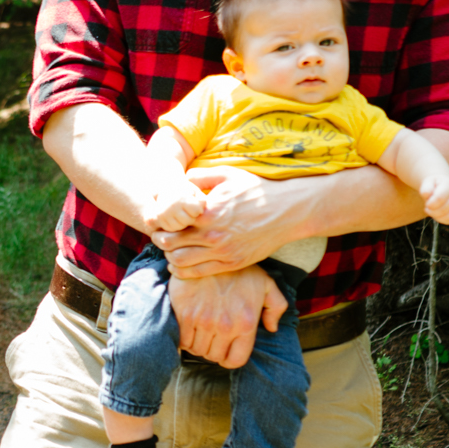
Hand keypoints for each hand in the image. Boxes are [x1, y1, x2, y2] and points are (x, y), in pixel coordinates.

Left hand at [153, 166, 306, 278]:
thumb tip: (179, 181)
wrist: (289, 210)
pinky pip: (198, 273)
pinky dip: (183, 270)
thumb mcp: (227, 174)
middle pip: (170, 244)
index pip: (169, 222)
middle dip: (161, 240)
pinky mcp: (232, 264)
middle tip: (160, 235)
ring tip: (170, 249)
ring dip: (170, 256)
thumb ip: (199, 176)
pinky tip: (180, 263)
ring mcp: (223, 252)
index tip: (159, 220)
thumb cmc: (257, 190)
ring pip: (180, 262)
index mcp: (208, 212)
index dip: (159, 222)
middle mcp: (213, 235)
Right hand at [167, 266, 287, 368]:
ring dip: (198, 345)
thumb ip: (276, 306)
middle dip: (212, 351)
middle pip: (214, 356)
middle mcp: (225, 326)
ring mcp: (203, 321)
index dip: (229, 358)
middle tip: (211, 338)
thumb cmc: (239, 269)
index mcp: (246, 323)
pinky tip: (188, 328)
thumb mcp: (266, 284)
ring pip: (197, 350)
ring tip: (200, 332)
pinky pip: (182, 340)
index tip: (225, 351)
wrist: (210, 251)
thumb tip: (272, 327)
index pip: (235, 360)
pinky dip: (184, 338)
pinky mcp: (184, 314)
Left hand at [422, 176, 448, 224]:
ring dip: (437, 216)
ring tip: (432, 211)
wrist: (445, 185)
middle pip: (443, 210)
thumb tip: (426, 194)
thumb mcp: (428, 182)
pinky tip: (437, 214)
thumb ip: (426, 188)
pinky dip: (443, 220)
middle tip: (428, 207)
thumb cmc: (434, 185)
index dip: (430, 204)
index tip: (427, 204)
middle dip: (432, 211)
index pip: (439, 198)